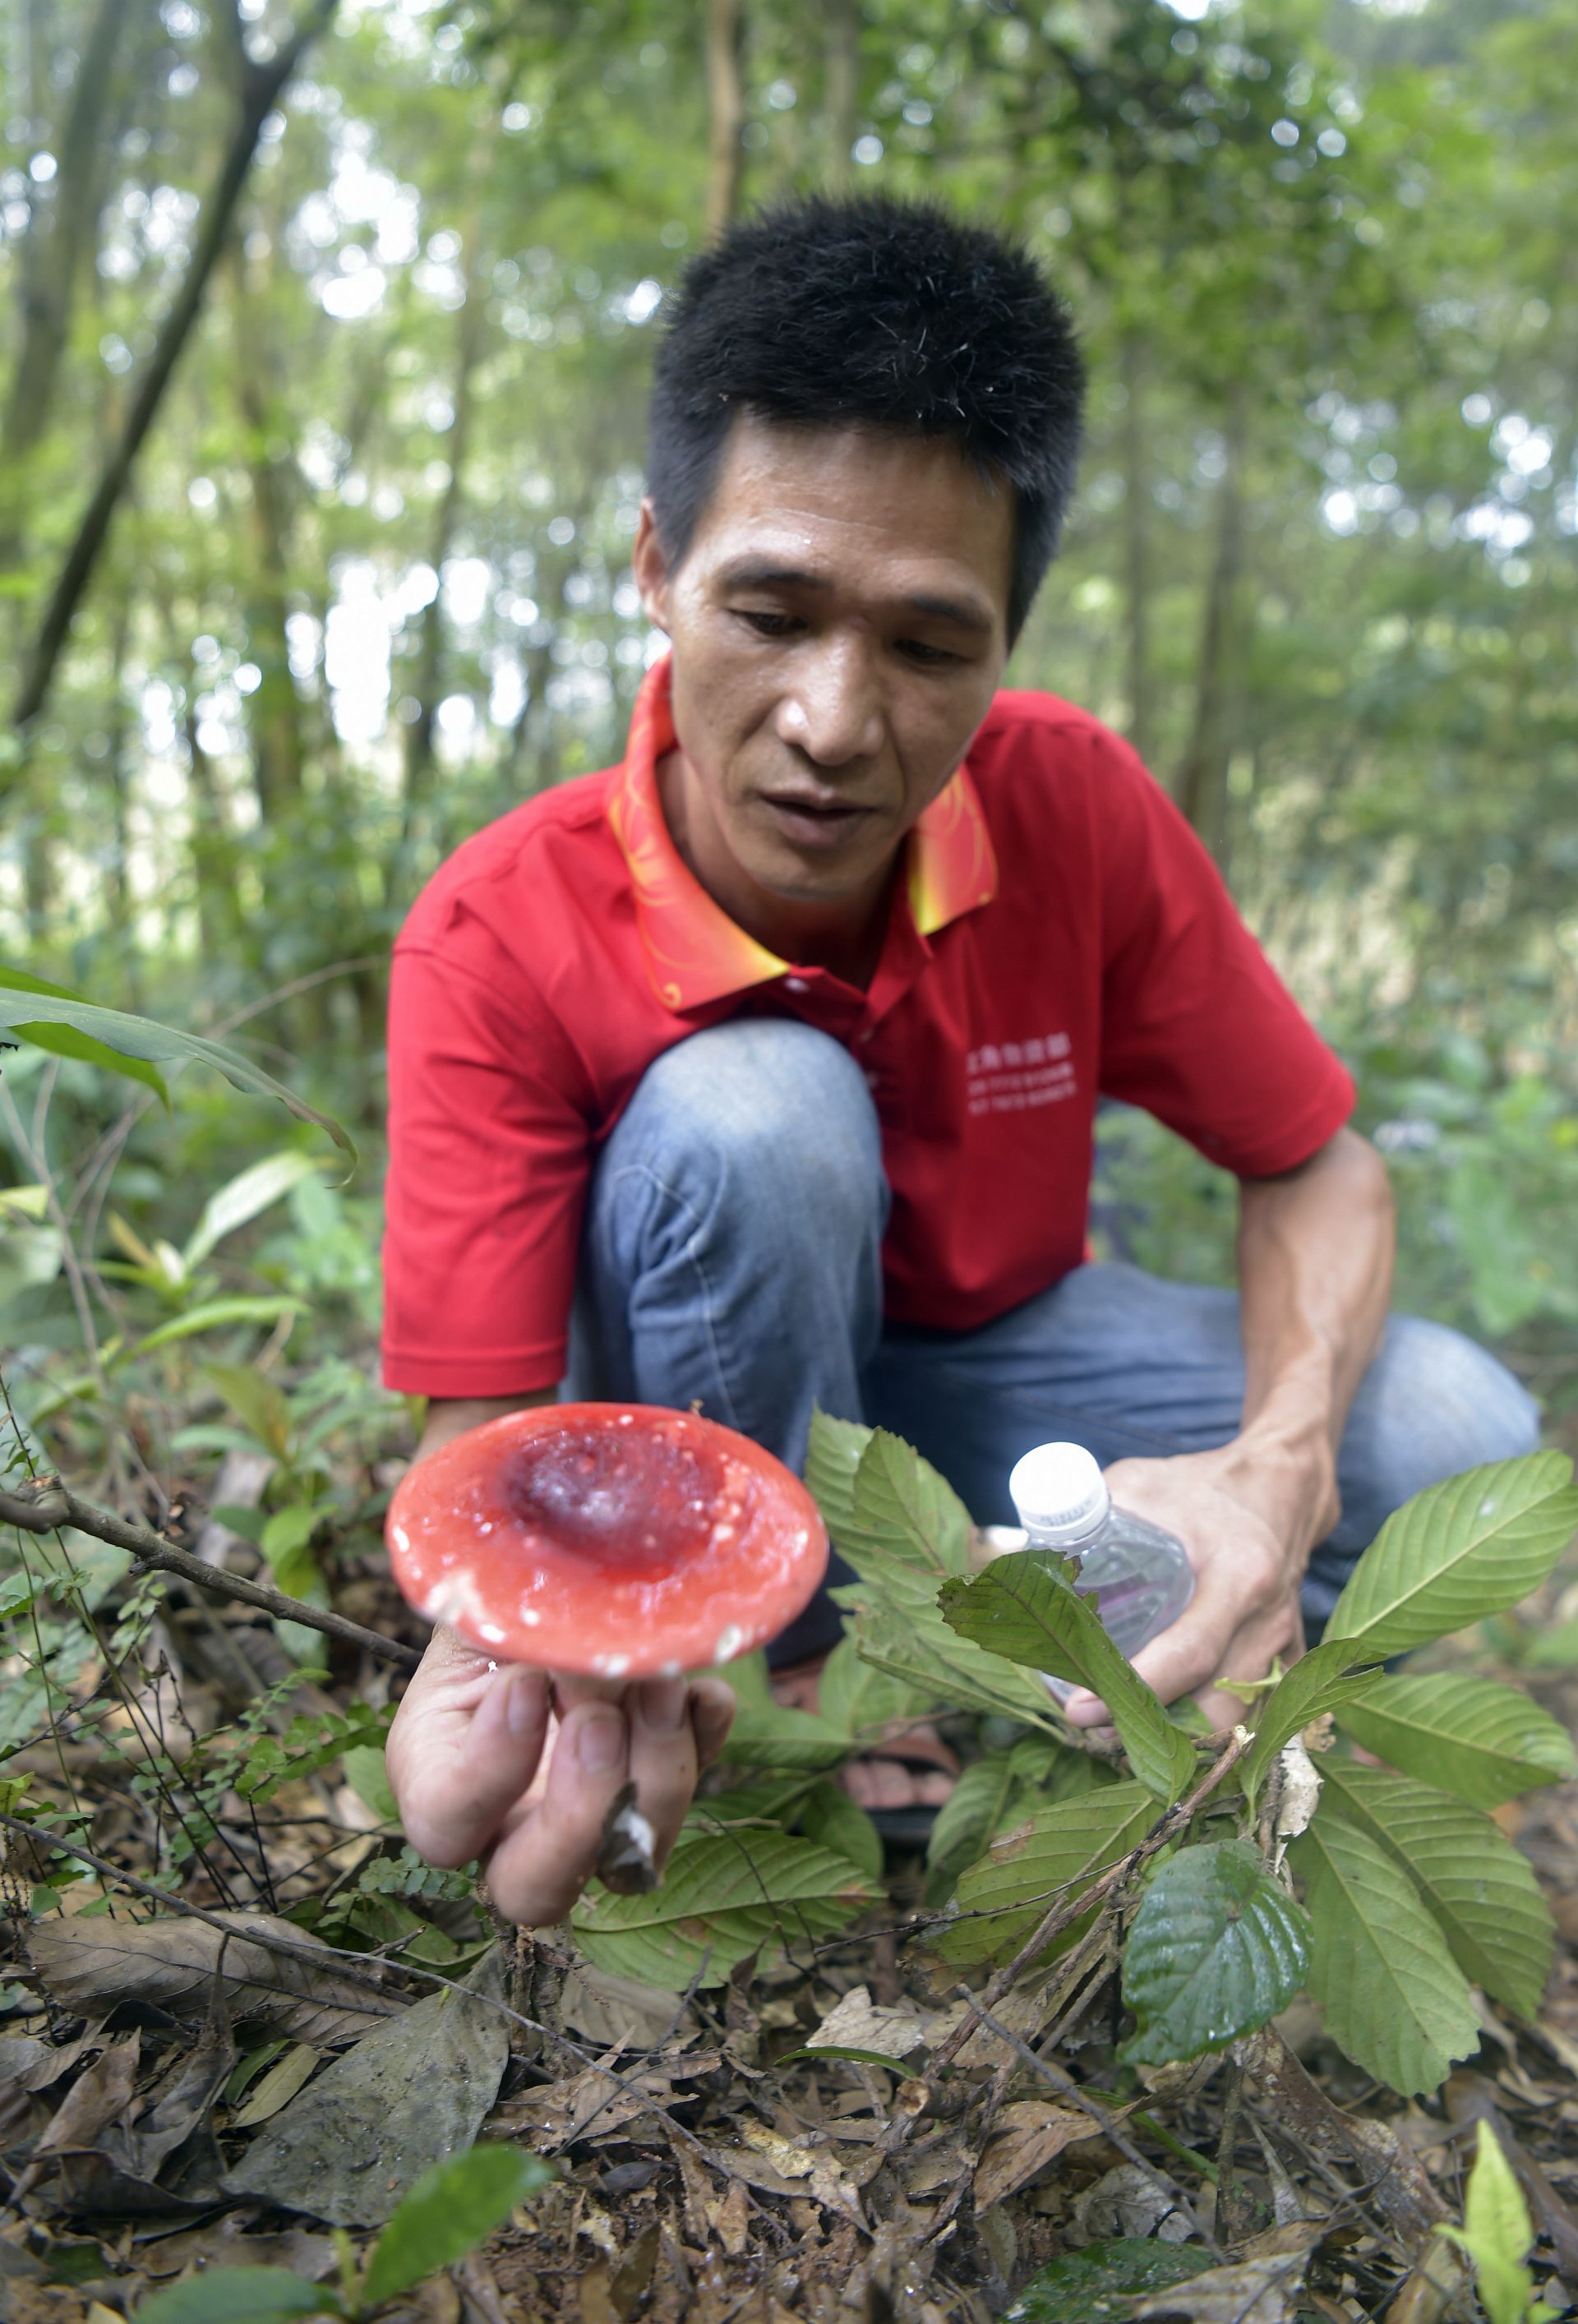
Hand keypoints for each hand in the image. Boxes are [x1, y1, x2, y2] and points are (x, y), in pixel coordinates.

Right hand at [387, 1626, 735, 1925]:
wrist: (548, 1578)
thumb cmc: (491, 1595)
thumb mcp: (477, 1601)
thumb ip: (496, 1621)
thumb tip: (557, 1641)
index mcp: (434, 1778)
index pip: (446, 1825)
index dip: (490, 1770)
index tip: (525, 1685)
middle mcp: (508, 1823)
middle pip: (536, 1892)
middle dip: (580, 1814)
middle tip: (599, 1722)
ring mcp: (588, 1819)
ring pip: (630, 1860)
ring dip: (656, 1771)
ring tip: (659, 1683)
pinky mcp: (652, 1789)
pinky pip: (693, 1792)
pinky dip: (704, 1743)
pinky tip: (701, 1691)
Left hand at [1061, 1440, 1335, 1732]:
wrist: (1281, 1483)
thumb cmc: (1202, 1484)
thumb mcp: (1144, 1483)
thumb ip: (1090, 1515)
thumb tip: (1025, 1556)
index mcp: (1236, 1575)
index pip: (1188, 1652)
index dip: (1134, 1689)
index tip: (1081, 1709)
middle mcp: (1265, 1618)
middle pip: (1216, 1707)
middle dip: (1155, 1735)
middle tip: (1095, 1734)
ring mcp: (1281, 1642)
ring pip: (1235, 1719)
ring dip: (1181, 1739)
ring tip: (1122, 1736)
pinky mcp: (1287, 1655)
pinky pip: (1252, 1709)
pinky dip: (1210, 1725)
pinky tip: (1168, 1725)